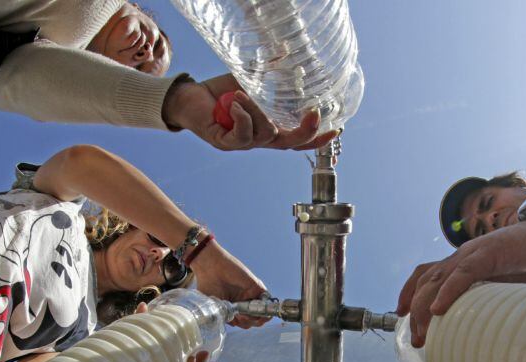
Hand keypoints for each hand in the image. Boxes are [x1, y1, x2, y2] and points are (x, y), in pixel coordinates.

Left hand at [162, 74, 339, 150]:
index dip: (316, 138)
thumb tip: (286, 53)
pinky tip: (234, 103)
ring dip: (258, 112)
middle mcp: (259, 140)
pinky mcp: (226, 143)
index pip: (298, 139)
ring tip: (242, 94)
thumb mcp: (249, 81)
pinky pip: (242, 135)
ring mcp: (243, 144)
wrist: (189, 98)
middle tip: (313, 115)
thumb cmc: (220, 92)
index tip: (336, 129)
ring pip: (265, 134)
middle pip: (289, 144)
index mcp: (269, 128)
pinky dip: (241, 116)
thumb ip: (268, 74)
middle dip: (304, 131)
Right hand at [189, 240, 269, 328]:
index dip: (244, 324)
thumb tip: (236, 323)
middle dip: (252, 322)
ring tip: (249, 315)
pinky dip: (264, 306)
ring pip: (262, 311)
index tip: (238, 322)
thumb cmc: (208, 285)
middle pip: (256, 318)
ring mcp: (251, 295)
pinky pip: (266, 298)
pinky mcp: (256, 287)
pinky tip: (255, 308)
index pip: (245, 322)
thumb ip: (225, 316)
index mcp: (234, 308)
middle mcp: (243, 302)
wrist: (210, 267)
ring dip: (259, 317)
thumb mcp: (214, 306)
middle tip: (244, 319)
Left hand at [398, 213, 525, 347]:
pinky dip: (447, 291)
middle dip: (415, 312)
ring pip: (437, 279)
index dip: (409, 293)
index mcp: (463, 263)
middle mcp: (461, 257)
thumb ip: (493, 303)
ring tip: (422, 333)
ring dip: (424, 307)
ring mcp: (473, 253)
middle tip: (417, 341)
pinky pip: (462, 273)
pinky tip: (439, 309)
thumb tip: (493, 336)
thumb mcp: (506, 286)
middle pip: (426, 282)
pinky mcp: (489, 252)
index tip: (402, 316)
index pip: (425, 274)